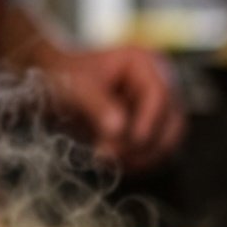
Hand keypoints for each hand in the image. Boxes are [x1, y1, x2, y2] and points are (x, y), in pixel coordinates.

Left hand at [40, 45, 183, 172]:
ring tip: (108, 159)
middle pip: (173, 122)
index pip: (160, 95)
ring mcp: (157, 109)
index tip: (130, 141)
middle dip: (145, 144)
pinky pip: (154, 152)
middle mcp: (158, 84)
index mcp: (144, 64)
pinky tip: (114, 162)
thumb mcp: (76, 87)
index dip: (149, 122)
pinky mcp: (150, 129)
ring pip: (167, 141)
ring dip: (142, 157)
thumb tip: (119, 130)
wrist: (54, 85)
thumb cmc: (65, 77)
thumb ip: (97, 105)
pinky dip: (138, 160)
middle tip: (111, 155)